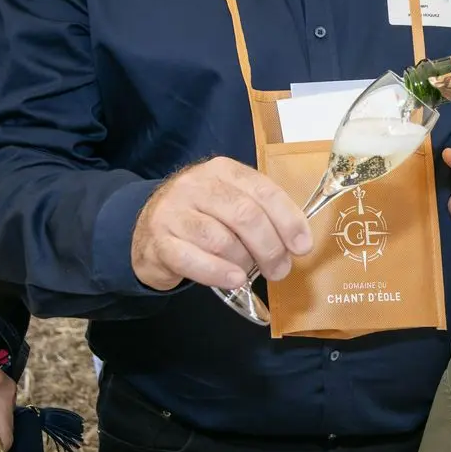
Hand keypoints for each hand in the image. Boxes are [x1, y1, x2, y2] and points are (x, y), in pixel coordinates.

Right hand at [131, 157, 312, 292]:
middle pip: (245, 215)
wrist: (148, 232)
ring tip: (249, 273)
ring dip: (244, 263)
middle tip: (280, 270)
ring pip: (221, 240)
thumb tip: (297, 243)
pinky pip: (193, 259)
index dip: (288, 220)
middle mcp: (196, 185)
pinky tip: (234, 281)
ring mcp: (173, 211)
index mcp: (222, 171)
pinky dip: (219, 273)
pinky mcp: (159, 240)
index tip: (302, 246)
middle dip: (270, 248)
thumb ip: (262, 214)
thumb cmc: (202, 219)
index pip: (263, 190)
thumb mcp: (231, 205)